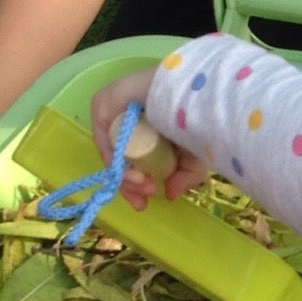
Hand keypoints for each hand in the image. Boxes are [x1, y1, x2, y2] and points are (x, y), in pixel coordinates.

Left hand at [89, 70, 210, 207]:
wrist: (192, 97)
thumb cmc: (198, 120)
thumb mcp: (196, 156)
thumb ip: (184, 177)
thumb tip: (168, 195)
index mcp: (148, 127)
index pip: (133, 159)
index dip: (136, 184)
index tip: (144, 203)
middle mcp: (128, 118)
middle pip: (119, 159)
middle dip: (130, 186)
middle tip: (142, 202)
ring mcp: (114, 111)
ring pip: (112, 153)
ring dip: (126, 178)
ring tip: (145, 187)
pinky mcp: (103, 105)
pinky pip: (105, 140)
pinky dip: (115, 162)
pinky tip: (132, 174)